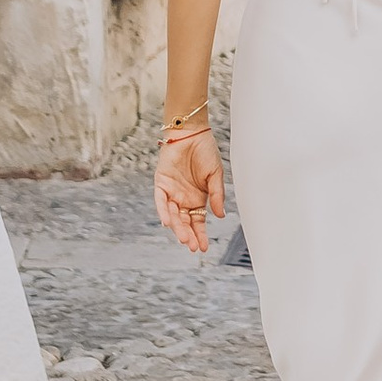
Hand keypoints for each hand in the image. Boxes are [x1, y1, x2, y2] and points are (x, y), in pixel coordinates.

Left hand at [155, 125, 225, 253]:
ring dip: (177, 227)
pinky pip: (161, 201)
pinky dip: (164, 211)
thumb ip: (217, 195)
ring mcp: (172, 192)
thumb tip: (220, 216)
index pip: (198, 222)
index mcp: (198, 198)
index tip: (204, 248)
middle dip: (189, 235)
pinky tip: (168, 222)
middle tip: (193, 246)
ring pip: (173, 215)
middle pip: (185, 222)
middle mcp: (184, 198)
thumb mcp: (215, 175)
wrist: (192, 132)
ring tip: (184, 239)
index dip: (200, 235)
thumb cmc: (205, 151)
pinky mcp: (161, 183)